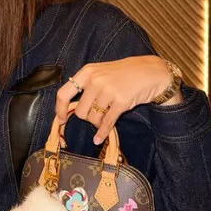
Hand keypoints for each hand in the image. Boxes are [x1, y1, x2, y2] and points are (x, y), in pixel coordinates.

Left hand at [54, 55, 177, 144]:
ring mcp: (108, 90)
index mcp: (87, 72)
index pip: (64, 93)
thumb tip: (70, 107)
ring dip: (98, 122)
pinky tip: (99, 138)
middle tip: (96, 114)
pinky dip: (102, 132)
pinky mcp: (121, 101)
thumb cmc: (123, 74)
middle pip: (80, 111)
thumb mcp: (100, 72)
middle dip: (87, 117)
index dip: (60, 109)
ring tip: (106, 115)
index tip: (60, 119)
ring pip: (93, 118)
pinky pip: (107, 122)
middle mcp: (95, 80)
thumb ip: (86, 86)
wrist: (151, 72)